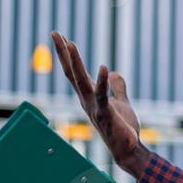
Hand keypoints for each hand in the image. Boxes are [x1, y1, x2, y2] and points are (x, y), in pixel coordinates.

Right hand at [50, 31, 150, 176]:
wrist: (128, 150)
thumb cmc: (122, 128)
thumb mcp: (120, 103)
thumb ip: (117, 88)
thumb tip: (115, 73)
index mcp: (89, 97)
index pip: (74, 72)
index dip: (67, 55)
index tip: (60, 37)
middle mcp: (86, 101)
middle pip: (71, 73)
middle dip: (63, 53)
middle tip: (54, 33)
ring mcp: (94, 107)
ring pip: (81, 82)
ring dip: (75, 62)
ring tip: (70, 43)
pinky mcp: (106, 114)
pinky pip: (103, 95)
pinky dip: (102, 81)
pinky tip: (104, 67)